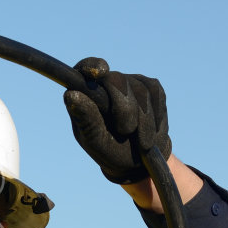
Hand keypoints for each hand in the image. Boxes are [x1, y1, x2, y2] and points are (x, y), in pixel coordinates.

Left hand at [63, 57, 169, 185]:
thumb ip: (86, 119)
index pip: (85, 68)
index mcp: (87, 94)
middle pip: (117, 80)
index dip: (92, 65)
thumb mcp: (96, 141)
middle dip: (125, 108)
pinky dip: (156, 117)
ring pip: (141, 90)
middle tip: (126, 131)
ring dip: (144, 121)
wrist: (141, 162)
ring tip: (141, 142)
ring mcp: (131, 82)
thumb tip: (71, 94)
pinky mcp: (151, 87)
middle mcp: (108, 82)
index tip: (101, 72)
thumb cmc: (111, 151)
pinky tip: (151, 131)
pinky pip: (156, 94)